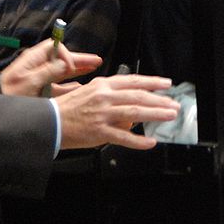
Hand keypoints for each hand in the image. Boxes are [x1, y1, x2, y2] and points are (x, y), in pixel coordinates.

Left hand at [0, 37, 103, 97]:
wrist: (4, 116)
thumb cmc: (10, 97)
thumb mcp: (28, 83)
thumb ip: (47, 72)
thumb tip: (64, 64)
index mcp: (32, 61)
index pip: (53, 48)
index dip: (65, 55)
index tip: (71, 66)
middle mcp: (37, 67)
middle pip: (62, 58)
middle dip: (79, 59)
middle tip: (96, 60)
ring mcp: (40, 79)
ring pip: (63, 70)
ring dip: (79, 69)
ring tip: (93, 68)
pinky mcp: (42, 91)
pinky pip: (60, 85)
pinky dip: (72, 85)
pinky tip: (81, 86)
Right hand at [53, 73, 177, 150]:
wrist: (50, 121)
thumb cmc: (69, 107)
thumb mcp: (90, 92)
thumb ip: (111, 95)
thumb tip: (130, 105)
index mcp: (103, 85)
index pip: (133, 81)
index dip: (152, 82)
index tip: (166, 84)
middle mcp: (105, 97)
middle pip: (139, 96)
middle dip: (160, 100)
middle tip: (173, 104)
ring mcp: (103, 114)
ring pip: (136, 112)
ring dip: (156, 114)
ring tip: (169, 116)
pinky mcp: (99, 131)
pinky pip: (123, 137)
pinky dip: (138, 141)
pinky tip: (149, 142)